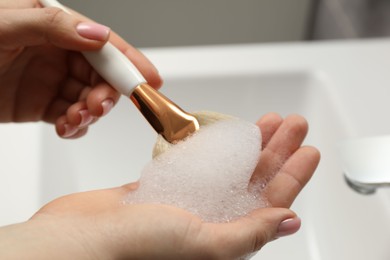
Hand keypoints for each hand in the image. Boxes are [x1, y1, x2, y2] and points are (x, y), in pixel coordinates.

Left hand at [0, 0, 161, 137]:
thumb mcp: (5, 25)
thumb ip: (53, 27)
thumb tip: (98, 35)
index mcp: (55, 26)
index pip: (103, 44)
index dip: (129, 61)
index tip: (149, 80)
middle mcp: (59, 53)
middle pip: (101, 76)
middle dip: (106, 94)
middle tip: (97, 106)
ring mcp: (52, 80)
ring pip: (89, 99)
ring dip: (89, 113)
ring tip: (75, 119)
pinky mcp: (42, 106)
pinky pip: (70, 118)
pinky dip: (74, 127)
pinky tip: (66, 126)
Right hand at [0, 113, 318, 259]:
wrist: (78, 239)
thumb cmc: (132, 248)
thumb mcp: (201, 243)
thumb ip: (247, 234)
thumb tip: (288, 222)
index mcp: (223, 238)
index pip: (271, 202)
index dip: (293, 175)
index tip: (308, 150)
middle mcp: (208, 220)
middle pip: (254, 179)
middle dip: (276, 150)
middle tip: (293, 124)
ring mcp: (186, 202)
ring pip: (229, 168)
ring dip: (250, 144)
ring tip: (268, 121)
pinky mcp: (164, 188)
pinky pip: (198, 164)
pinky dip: (213, 147)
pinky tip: (225, 135)